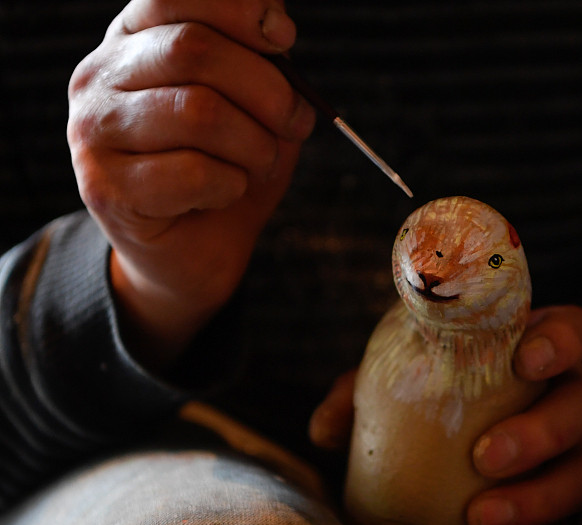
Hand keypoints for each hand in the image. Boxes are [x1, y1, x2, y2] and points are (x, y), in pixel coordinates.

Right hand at [67, 0, 314, 367]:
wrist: (193, 251)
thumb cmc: (224, 170)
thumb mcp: (254, 109)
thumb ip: (262, 66)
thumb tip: (277, 28)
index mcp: (135, 41)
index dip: (238, 9)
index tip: (283, 37)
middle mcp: (101, 75)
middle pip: (196, 50)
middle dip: (268, 90)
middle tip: (296, 122)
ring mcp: (94, 130)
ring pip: (200, 112)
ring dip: (255, 145)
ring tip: (259, 164)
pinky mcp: (104, 186)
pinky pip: (194, 172)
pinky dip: (232, 185)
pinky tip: (224, 193)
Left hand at [310, 305, 581, 524]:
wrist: (439, 453)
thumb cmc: (427, 396)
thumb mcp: (395, 380)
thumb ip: (361, 390)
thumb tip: (326, 431)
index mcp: (536, 357)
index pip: (575, 331)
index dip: (562, 341)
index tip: (525, 361)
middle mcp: (566, 405)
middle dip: (542, 431)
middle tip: (485, 456)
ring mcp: (572, 461)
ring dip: (538, 499)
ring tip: (480, 519)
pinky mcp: (566, 517)